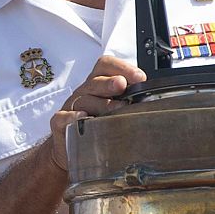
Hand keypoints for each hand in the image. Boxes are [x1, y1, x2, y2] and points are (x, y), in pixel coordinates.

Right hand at [48, 55, 146, 170]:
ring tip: (116, 110)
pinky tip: (83, 118)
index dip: (122, 67)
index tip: (140, 77)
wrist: (71, 147)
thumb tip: (154, 100)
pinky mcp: (60, 123)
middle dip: (110, 82)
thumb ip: (129, 101)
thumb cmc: (97, 125)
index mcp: (98, 85)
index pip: (106, 66)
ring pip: (83, 99)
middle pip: (95, 81)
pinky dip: (73, 117)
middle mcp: (85, 92)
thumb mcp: (114, 109)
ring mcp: (71, 107)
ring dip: (101, 103)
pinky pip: (63, 117)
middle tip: (122, 86)